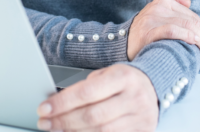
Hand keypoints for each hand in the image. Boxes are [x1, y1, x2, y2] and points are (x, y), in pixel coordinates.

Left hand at [37, 64, 157, 131]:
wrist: (155, 87)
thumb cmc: (124, 80)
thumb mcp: (107, 74)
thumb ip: (86, 87)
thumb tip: (57, 103)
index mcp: (123, 77)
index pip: (87, 92)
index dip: (62, 102)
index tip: (44, 108)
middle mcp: (134, 98)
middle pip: (92, 115)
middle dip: (64, 121)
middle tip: (44, 122)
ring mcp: (140, 118)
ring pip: (101, 131)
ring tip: (56, 129)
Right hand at [128, 0, 199, 60]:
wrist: (121, 44)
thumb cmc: (142, 32)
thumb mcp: (155, 13)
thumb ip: (171, 3)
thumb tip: (189, 2)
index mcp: (162, 1)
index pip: (191, 15)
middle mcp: (158, 7)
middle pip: (192, 21)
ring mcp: (152, 19)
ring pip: (187, 25)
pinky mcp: (149, 31)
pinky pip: (173, 31)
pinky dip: (187, 36)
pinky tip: (195, 44)